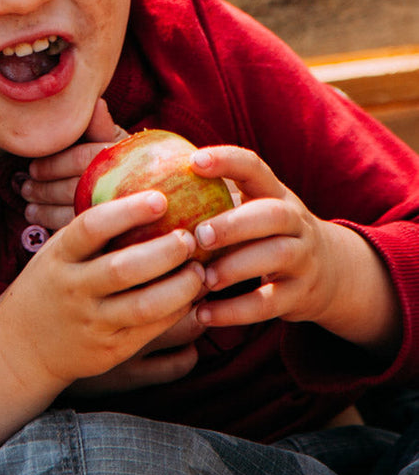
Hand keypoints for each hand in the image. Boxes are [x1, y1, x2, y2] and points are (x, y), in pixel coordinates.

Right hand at [0, 189, 205, 392]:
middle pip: (123, 268)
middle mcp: (73, 288)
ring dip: (180, 287)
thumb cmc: (51, 285)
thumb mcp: (57, 253)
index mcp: (58, 256)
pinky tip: (191, 297)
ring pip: (144, 306)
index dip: (126, 211)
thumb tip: (143, 192)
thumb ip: (90, 232)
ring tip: (199, 270)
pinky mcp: (110, 351)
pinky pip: (151, 331)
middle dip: (164, 251)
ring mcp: (91, 322)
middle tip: (190, 237)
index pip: (90, 227)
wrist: (24, 345)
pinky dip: (177, 313)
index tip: (159, 198)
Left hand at [22, 99, 126, 231]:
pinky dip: (52, 224)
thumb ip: (100, 126)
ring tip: (28, 201)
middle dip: (45, 189)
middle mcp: (127, 185)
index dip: (54, 164)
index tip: (32, 168)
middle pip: (76, 188)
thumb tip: (95, 104)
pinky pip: (77, 230)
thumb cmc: (126, 161)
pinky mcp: (114, 234)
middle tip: (25, 187)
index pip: (84, 159)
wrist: (157, 195)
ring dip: (45, 208)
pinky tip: (36, 217)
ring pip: (74, 212)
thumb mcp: (116, 140)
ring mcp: (120, 212)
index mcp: (125, 157)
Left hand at [189, 145, 401, 354]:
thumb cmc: (264, 234)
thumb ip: (212, 198)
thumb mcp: (250, 209)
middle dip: (234, 223)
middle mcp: (294, 221)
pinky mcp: (301, 294)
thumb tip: (142, 190)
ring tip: (201, 278)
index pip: (254, 167)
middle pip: (272, 214)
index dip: (226, 160)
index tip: (193, 161)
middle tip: (198, 235)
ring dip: (235, 267)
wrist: (332, 274)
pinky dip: (235, 311)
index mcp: (273, 193)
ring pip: (277, 257)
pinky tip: (204, 314)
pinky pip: (270, 303)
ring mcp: (303, 258)